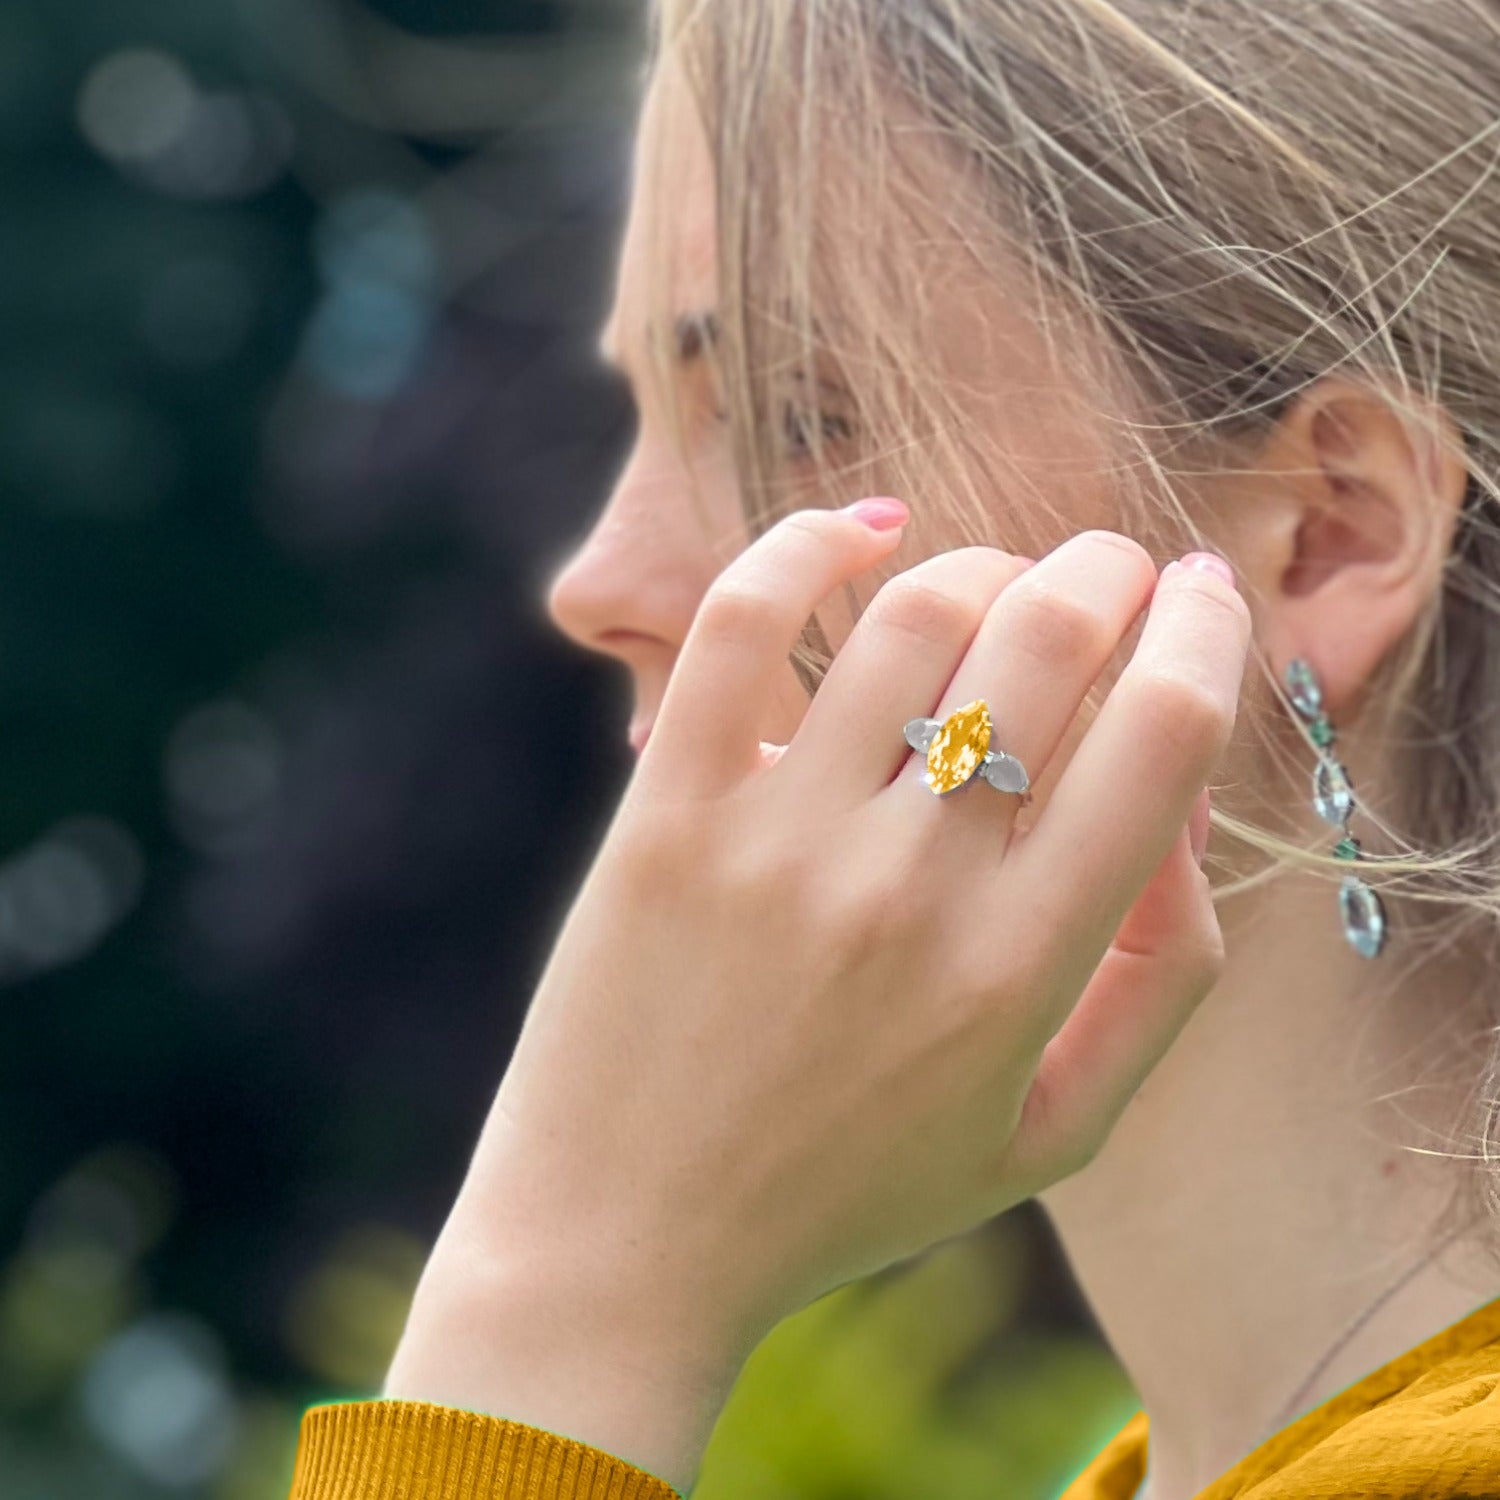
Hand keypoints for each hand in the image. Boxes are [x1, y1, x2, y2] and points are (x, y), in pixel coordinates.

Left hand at [385, 505, 1249, 1490]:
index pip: (1167, 735)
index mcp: (1024, 969)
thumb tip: (1186, 816)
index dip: (1210, 633)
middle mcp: (910, 890)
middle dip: (1107, 570)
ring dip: (979, 565)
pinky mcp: (668, 814)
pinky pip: (742, 624)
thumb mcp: (1051, 1137)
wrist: (630, 1238)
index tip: (1206, 599)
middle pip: (1049, 638)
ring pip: (913, 613)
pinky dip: (808, 544)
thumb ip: (1162, 986)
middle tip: (1108, 572)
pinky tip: (859, 534)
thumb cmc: (850, 1189)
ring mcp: (778, 841)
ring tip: (989, 584)